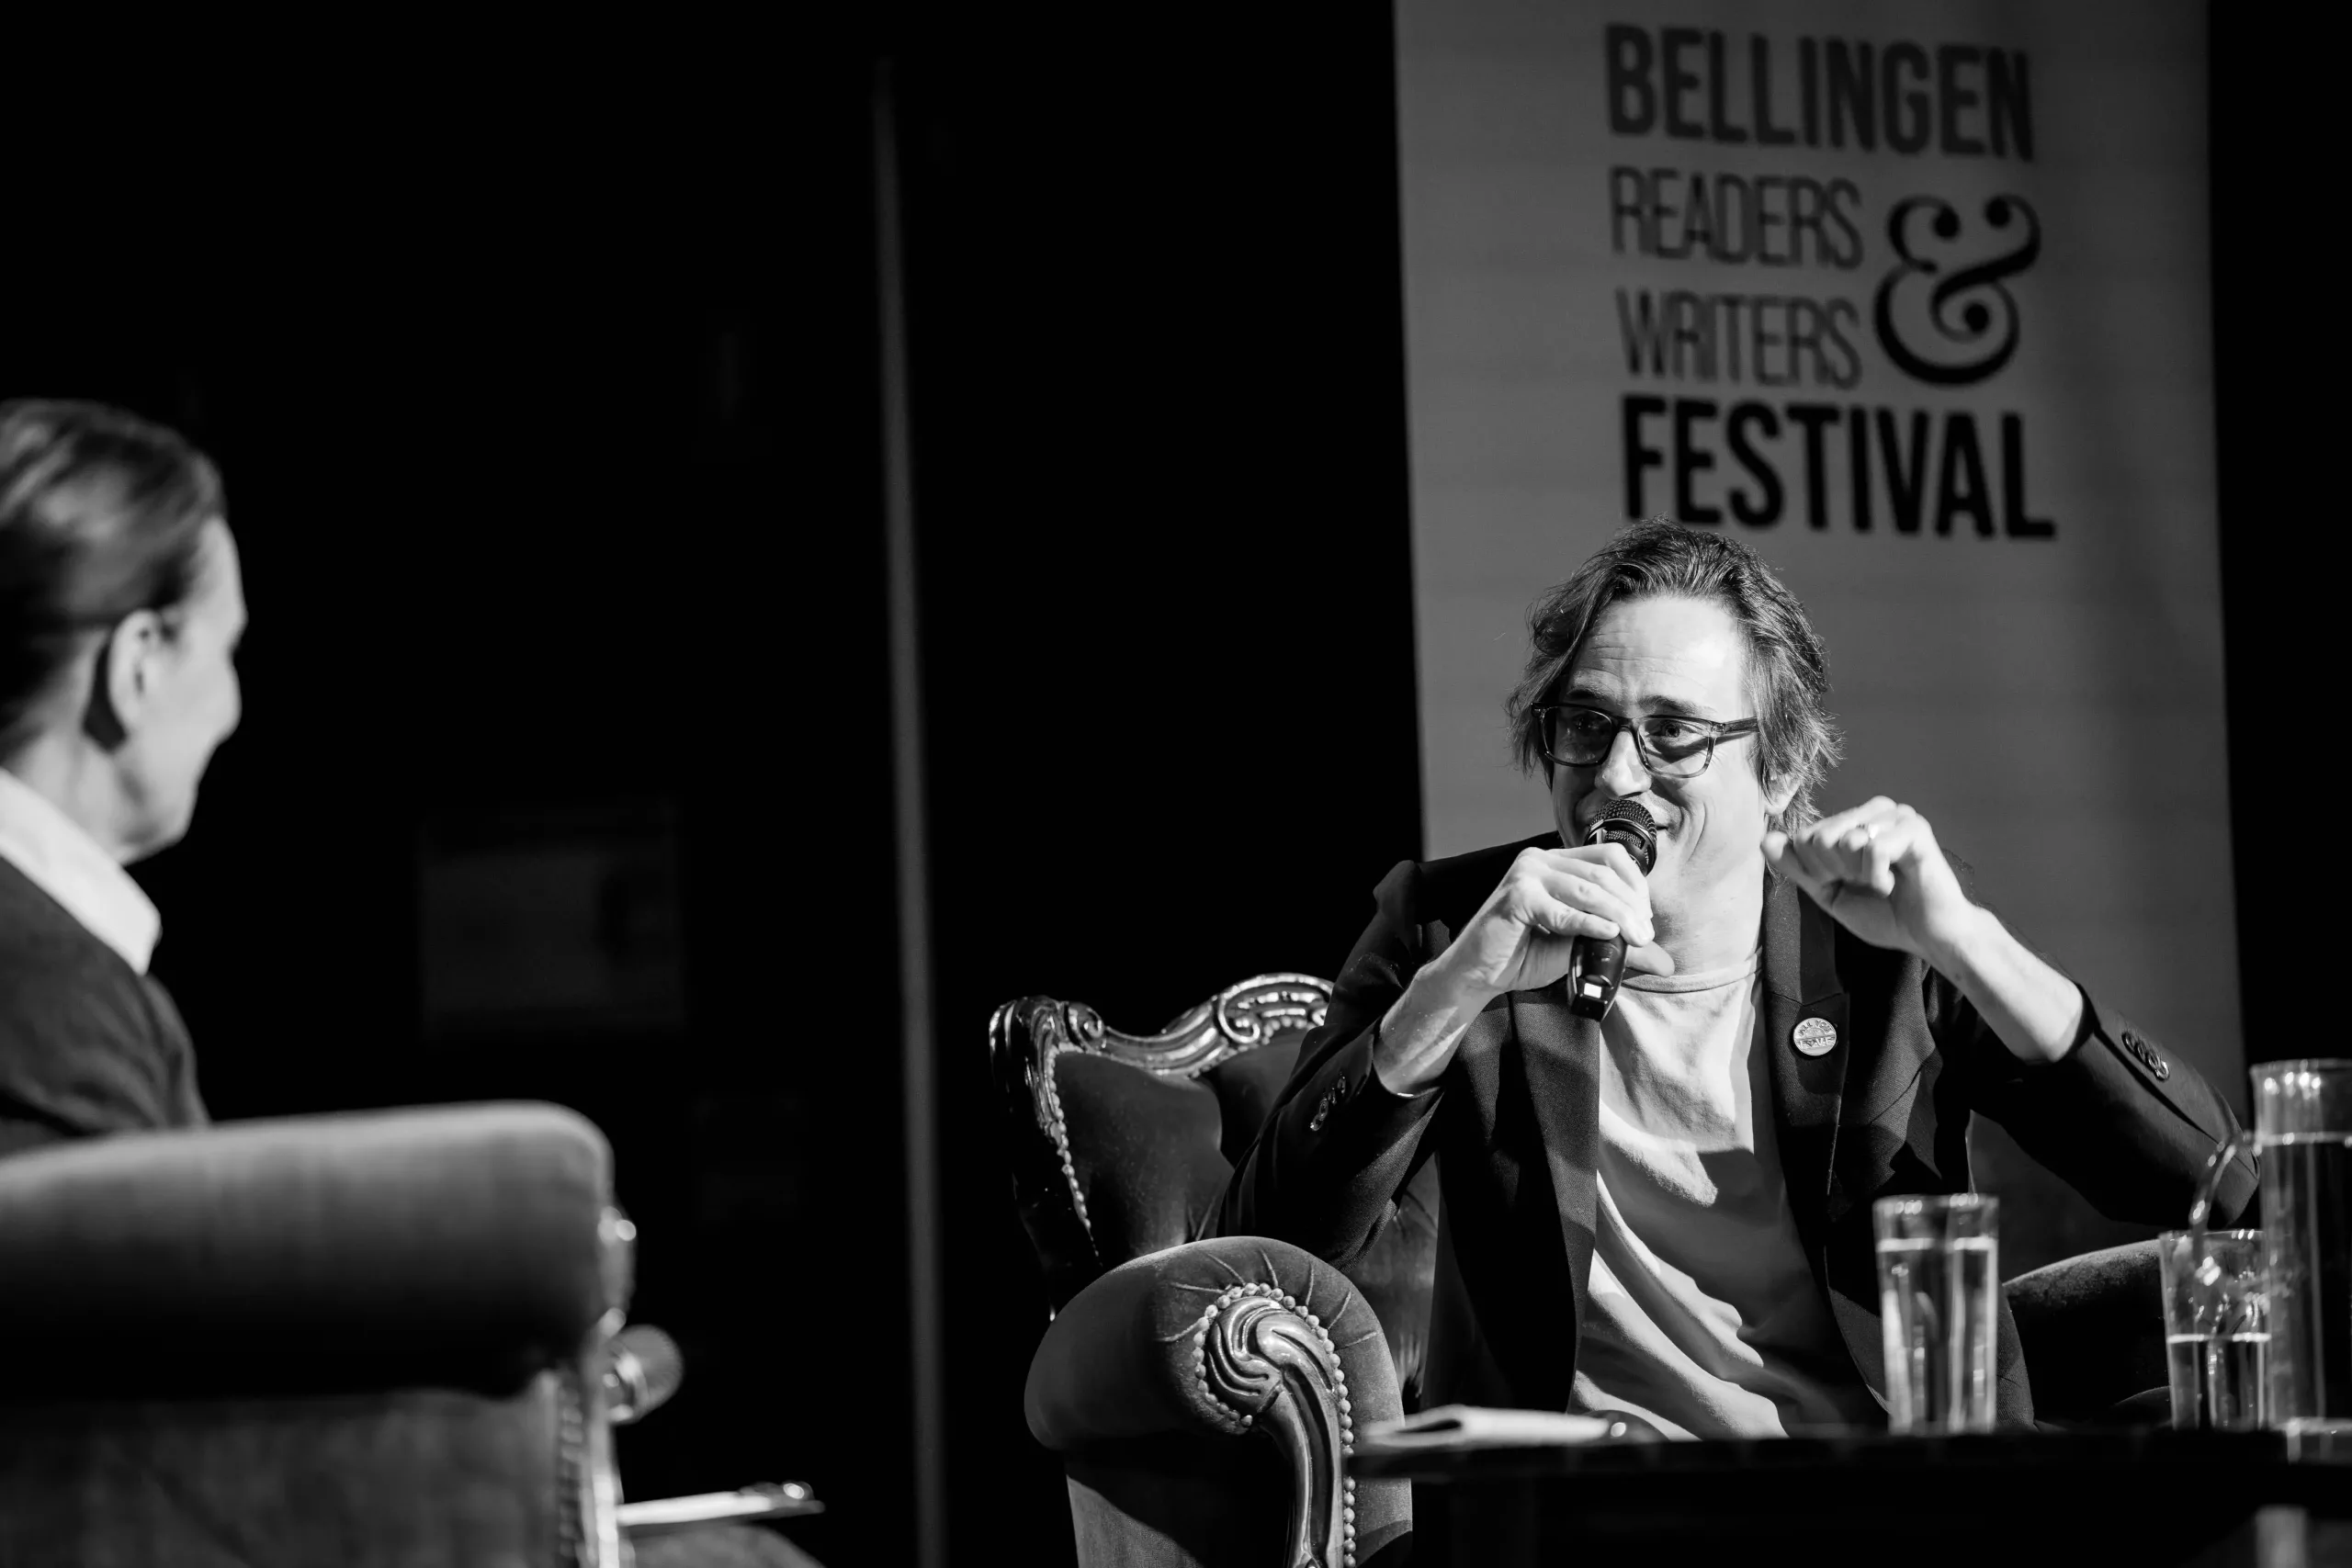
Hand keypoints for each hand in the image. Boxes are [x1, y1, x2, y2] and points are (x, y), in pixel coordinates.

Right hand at [1375, 844, 1673, 1095]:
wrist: (1477, 974)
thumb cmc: (1523, 955)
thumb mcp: (1578, 944)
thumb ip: (1616, 943)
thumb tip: (1664, 959)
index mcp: (1554, 862)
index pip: (1609, 856)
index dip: (1636, 884)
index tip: (1646, 917)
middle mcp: (1539, 860)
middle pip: (1602, 872)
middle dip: (1632, 905)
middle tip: (1647, 935)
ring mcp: (1525, 875)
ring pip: (1587, 889)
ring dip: (1619, 914)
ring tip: (1637, 938)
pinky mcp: (1515, 897)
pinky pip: (1563, 911)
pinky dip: (1590, 923)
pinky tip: (1610, 933)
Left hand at [1761, 797, 1974, 962]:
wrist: (1929, 936)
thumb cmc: (1883, 913)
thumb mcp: (1828, 892)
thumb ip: (1798, 867)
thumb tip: (1765, 839)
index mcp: (1852, 820)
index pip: (1803, 837)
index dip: (1817, 872)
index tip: (1846, 883)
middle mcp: (1873, 810)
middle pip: (1817, 837)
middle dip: (1835, 873)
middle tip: (1866, 883)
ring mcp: (1896, 815)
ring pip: (1843, 840)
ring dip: (1858, 875)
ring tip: (1882, 882)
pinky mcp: (1915, 828)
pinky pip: (1872, 849)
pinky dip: (1877, 878)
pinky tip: (1894, 883)